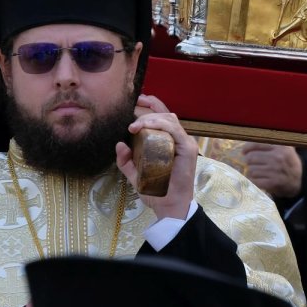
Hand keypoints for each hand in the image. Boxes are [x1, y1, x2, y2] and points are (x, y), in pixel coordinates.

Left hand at [117, 95, 197, 220]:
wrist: (169, 206)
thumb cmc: (155, 191)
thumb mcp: (135, 174)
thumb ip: (126, 161)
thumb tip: (119, 144)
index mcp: (169, 142)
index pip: (163, 117)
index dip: (152, 105)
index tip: (137, 100)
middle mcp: (178, 140)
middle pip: (166, 115)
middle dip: (147, 112)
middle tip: (131, 122)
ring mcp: (185, 143)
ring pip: (170, 119)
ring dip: (151, 118)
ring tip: (135, 126)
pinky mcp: (187, 148)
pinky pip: (174, 130)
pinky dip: (161, 125)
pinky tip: (146, 127)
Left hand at [241, 144, 302, 199]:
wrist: (299, 179)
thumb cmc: (288, 161)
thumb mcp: (284, 147)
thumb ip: (270, 142)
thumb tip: (250, 142)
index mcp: (280, 146)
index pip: (256, 144)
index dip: (247, 148)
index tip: (244, 151)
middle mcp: (277, 157)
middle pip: (251, 157)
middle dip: (249, 161)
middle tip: (251, 163)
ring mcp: (275, 171)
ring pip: (251, 170)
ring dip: (251, 172)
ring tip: (256, 171)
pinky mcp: (273, 183)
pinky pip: (254, 181)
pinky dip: (254, 181)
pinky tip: (258, 179)